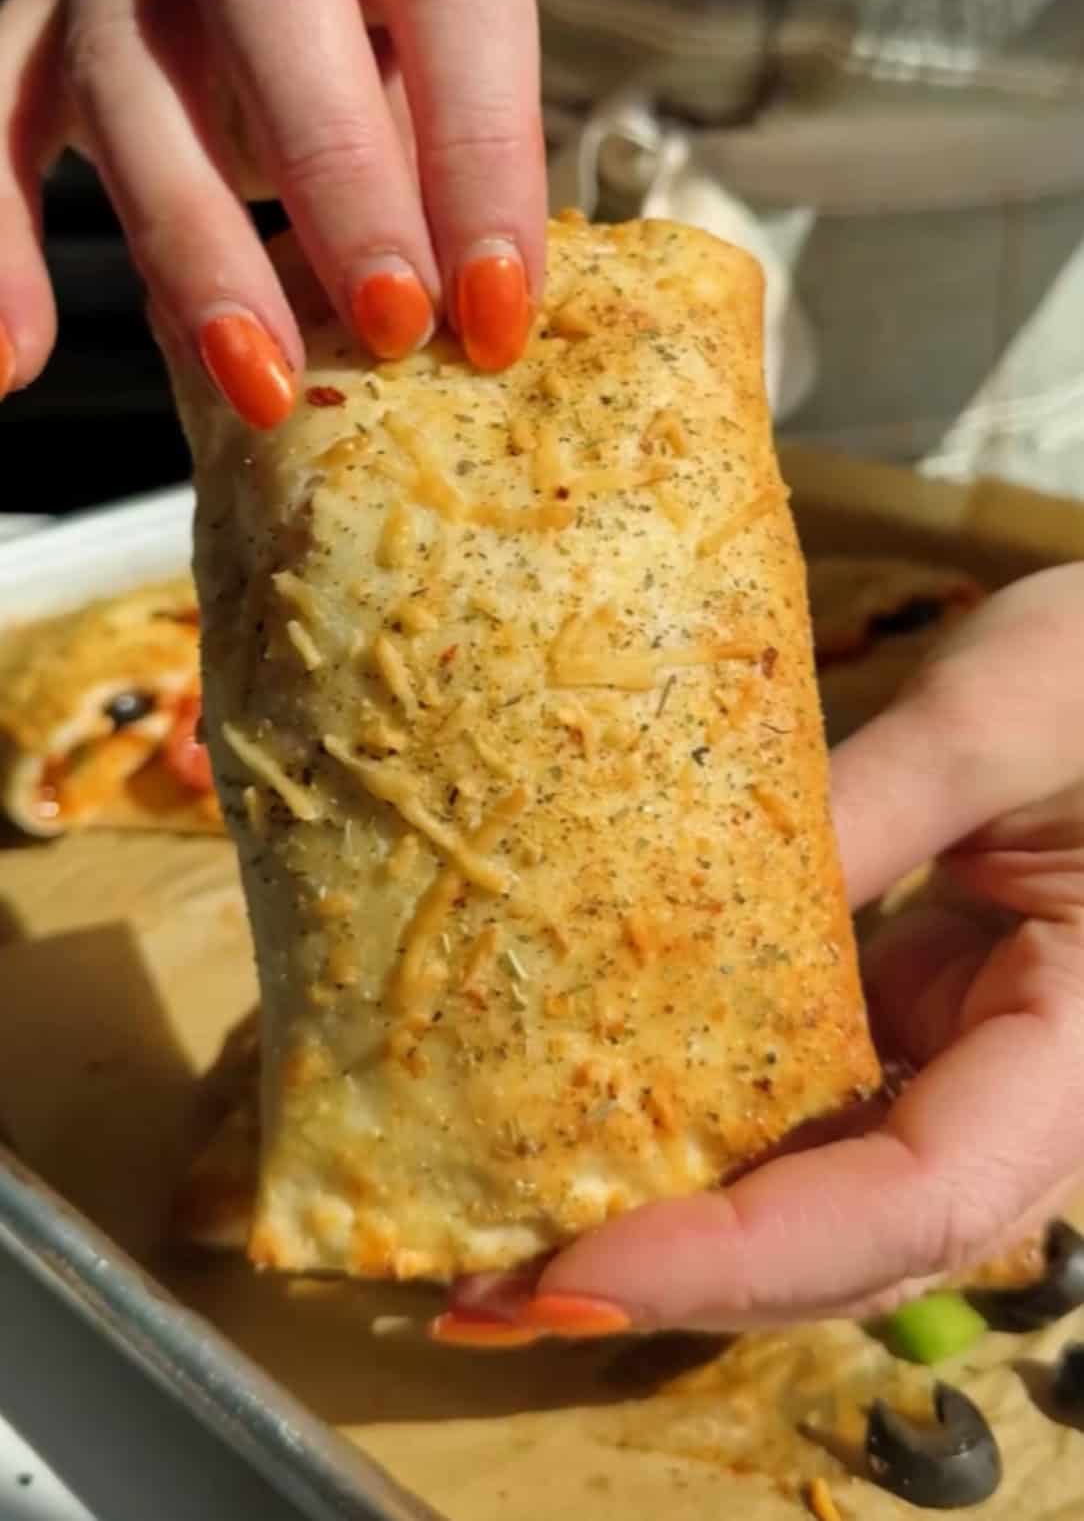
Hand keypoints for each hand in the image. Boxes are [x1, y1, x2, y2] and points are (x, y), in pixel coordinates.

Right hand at [1, 0, 544, 420]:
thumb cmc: (370, 15)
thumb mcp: (430, 52)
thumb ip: (443, 146)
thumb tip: (479, 309)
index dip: (483, 154)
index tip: (497, 307)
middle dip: (340, 180)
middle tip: (391, 327)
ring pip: (125, 69)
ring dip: (195, 245)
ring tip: (257, 382)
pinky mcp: (43, 14)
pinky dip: (3, 242)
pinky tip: (20, 359)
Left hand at [442, 563, 1083, 1340]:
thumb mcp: (999, 715)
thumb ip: (864, 810)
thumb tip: (676, 910)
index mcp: (1078, 1051)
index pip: (919, 1198)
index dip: (750, 1255)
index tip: (579, 1269)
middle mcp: (1016, 1102)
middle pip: (849, 1244)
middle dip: (671, 1281)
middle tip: (484, 1293)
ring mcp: (953, 1073)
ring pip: (816, 1202)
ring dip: (664, 1235)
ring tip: (496, 1250)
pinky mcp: (901, 1032)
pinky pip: (798, 1113)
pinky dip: (692, 1140)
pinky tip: (581, 1136)